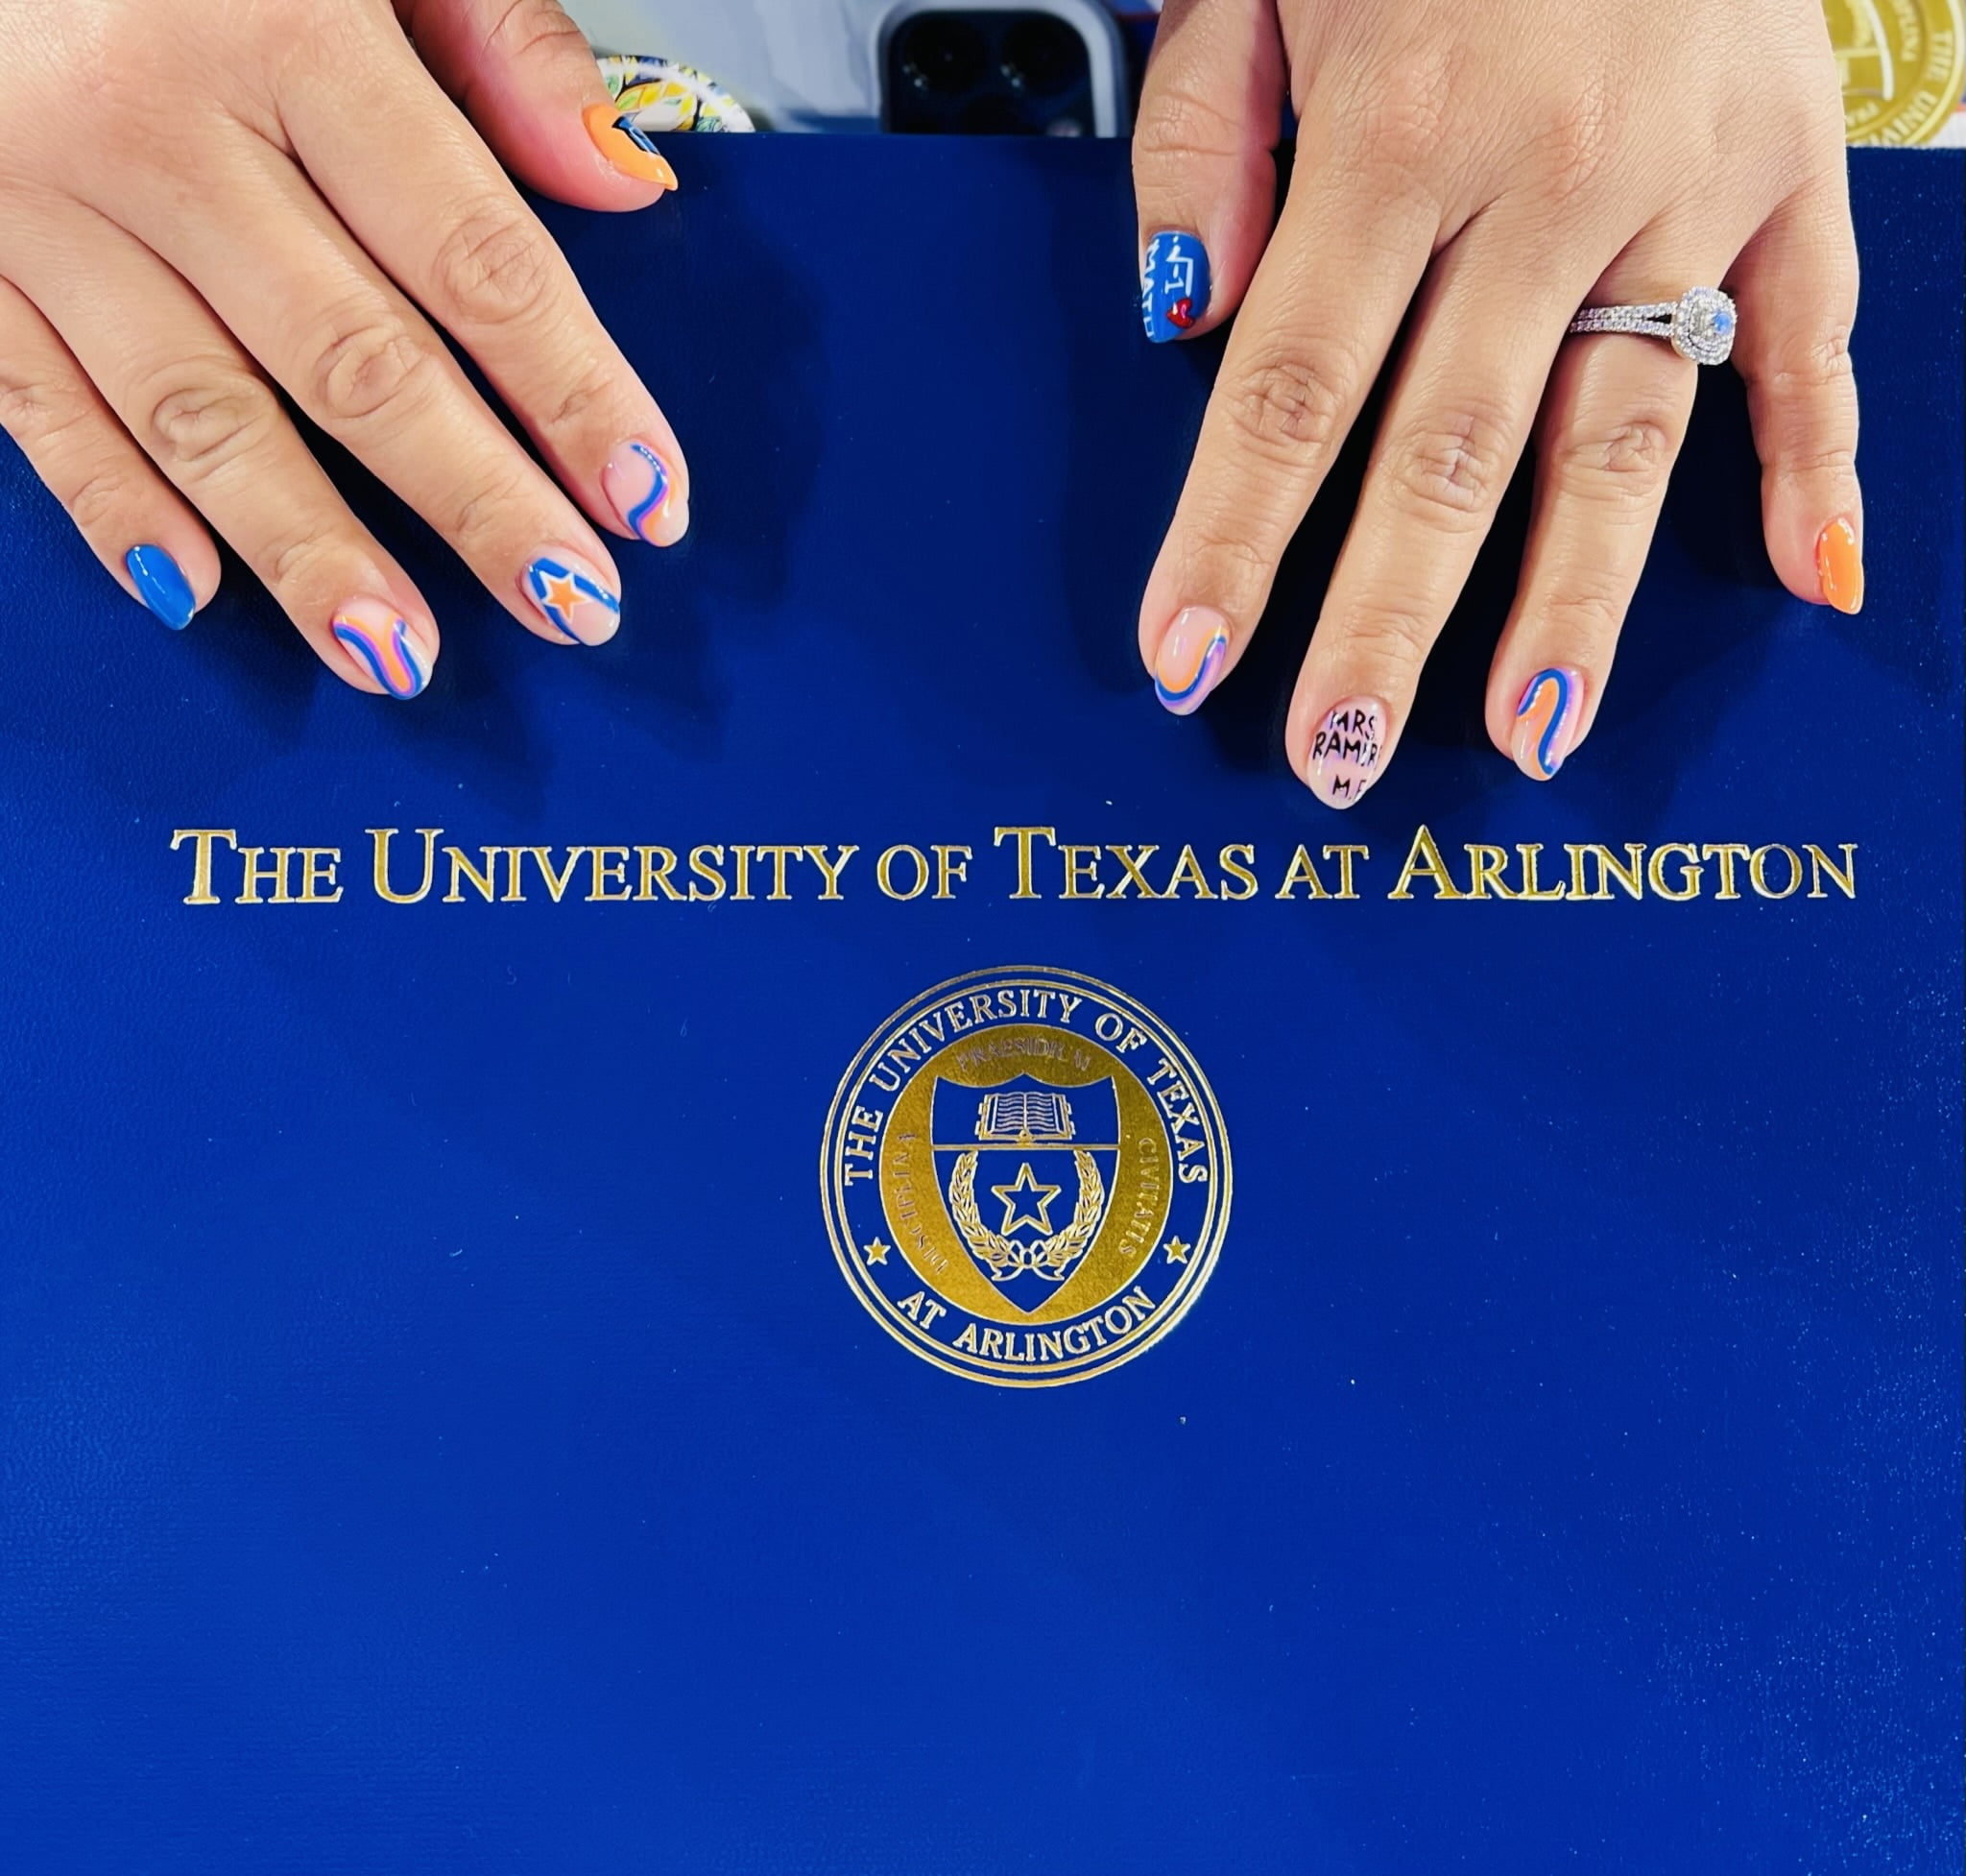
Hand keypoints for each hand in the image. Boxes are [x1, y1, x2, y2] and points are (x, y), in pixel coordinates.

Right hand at [0, 0, 689, 696]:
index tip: (647, 499)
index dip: (575, 394)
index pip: (475, 257)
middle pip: (356, 361)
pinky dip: (111, 508)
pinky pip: (34, 405)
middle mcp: (159, 123)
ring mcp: (40, 195)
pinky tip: (196, 594)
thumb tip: (624, 180)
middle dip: (478, 504)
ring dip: (310, 550)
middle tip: (569, 606)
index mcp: (286, 27)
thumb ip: (502, 42)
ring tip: (401, 658)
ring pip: (201, 413)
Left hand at [1132, 0, 1858, 799]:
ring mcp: (1686, 184)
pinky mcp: (1792, 170)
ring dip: (1576, 602)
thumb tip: (1181, 318)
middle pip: (1450, 453)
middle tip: (1332, 759)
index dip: (1233, 542)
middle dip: (1383, 623)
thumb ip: (1201, 137)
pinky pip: (1814, 340)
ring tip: (1532, 738)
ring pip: (1625, 437)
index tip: (1185, 663)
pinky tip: (1821, 581)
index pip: (1292, 389)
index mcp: (1400, 124)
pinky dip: (1822, 464)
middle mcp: (1549, 173)